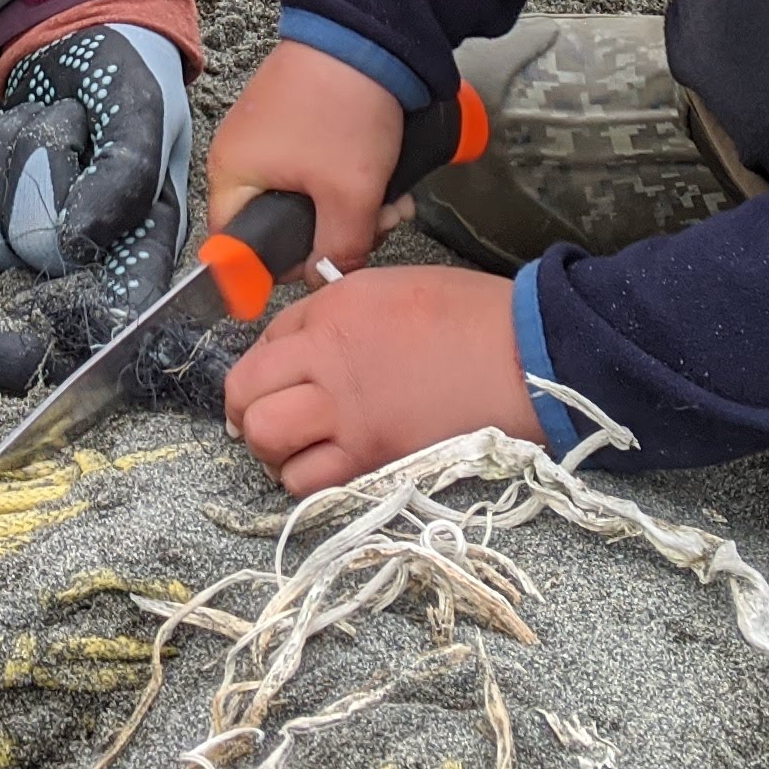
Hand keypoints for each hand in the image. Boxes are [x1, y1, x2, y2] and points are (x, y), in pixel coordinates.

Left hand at [0, 24, 193, 304]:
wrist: (80, 28)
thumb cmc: (128, 71)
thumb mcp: (141, 111)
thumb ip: (126, 178)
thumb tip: (79, 243)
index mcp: (145, 239)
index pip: (119, 307)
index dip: (90, 303)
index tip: (67, 248)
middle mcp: (90, 248)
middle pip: (38, 252)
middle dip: (47, 171)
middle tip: (75, 125)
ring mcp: (36, 230)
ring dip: (17, 153)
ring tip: (52, 119)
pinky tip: (20, 123)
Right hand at [202, 41, 406, 273]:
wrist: (369, 32)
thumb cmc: (341, 100)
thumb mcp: (348, 191)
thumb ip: (337, 249)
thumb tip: (327, 277)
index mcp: (232, 174)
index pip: (237, 248)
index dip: (281, 266)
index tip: (319, 265)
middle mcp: (244, 156)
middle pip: (283, 225)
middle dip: (337, 232)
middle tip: (374, 225)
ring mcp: (274, 136)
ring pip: (310, 198)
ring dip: (355, 207)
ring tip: (390, 199)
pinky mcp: (302, 121)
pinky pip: (322, 169)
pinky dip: (354, 178)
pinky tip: (387, 178)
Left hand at [221, 265, 540, 498]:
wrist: (523, 358)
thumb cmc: (469, 314)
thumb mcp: (388, 286)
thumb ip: (335, 312)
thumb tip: (302, 343)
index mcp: (332, 313)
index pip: (262, 343)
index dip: (263, 364)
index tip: (274, 378)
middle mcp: (327, 363)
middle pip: (246, 394)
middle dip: (246, 407)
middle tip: (264, 415)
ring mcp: (347, 416)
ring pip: (267, 441)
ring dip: (271, 447)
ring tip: (292, 447)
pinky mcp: (372, 459)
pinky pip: (310, 482)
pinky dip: (305, 478)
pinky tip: (323, 466)